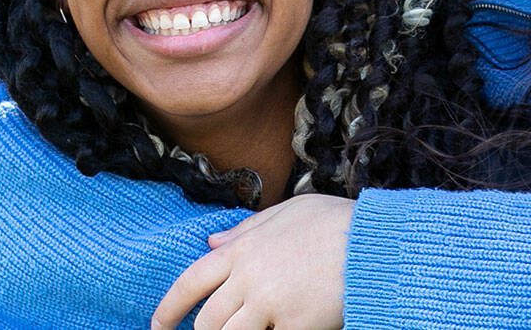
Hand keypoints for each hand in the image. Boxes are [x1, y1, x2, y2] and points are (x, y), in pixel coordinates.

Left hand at [152, 193, 354, 329]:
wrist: (373, 243)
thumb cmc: (334, 222)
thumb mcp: (286, 212)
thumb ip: (244, 230)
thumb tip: (210, 242)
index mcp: (244, 248)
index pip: (191, 280)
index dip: (169, 307)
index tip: (157, 325)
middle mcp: (249, 278)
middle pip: (207, 320)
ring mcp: (270, 305)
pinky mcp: (294, 326)